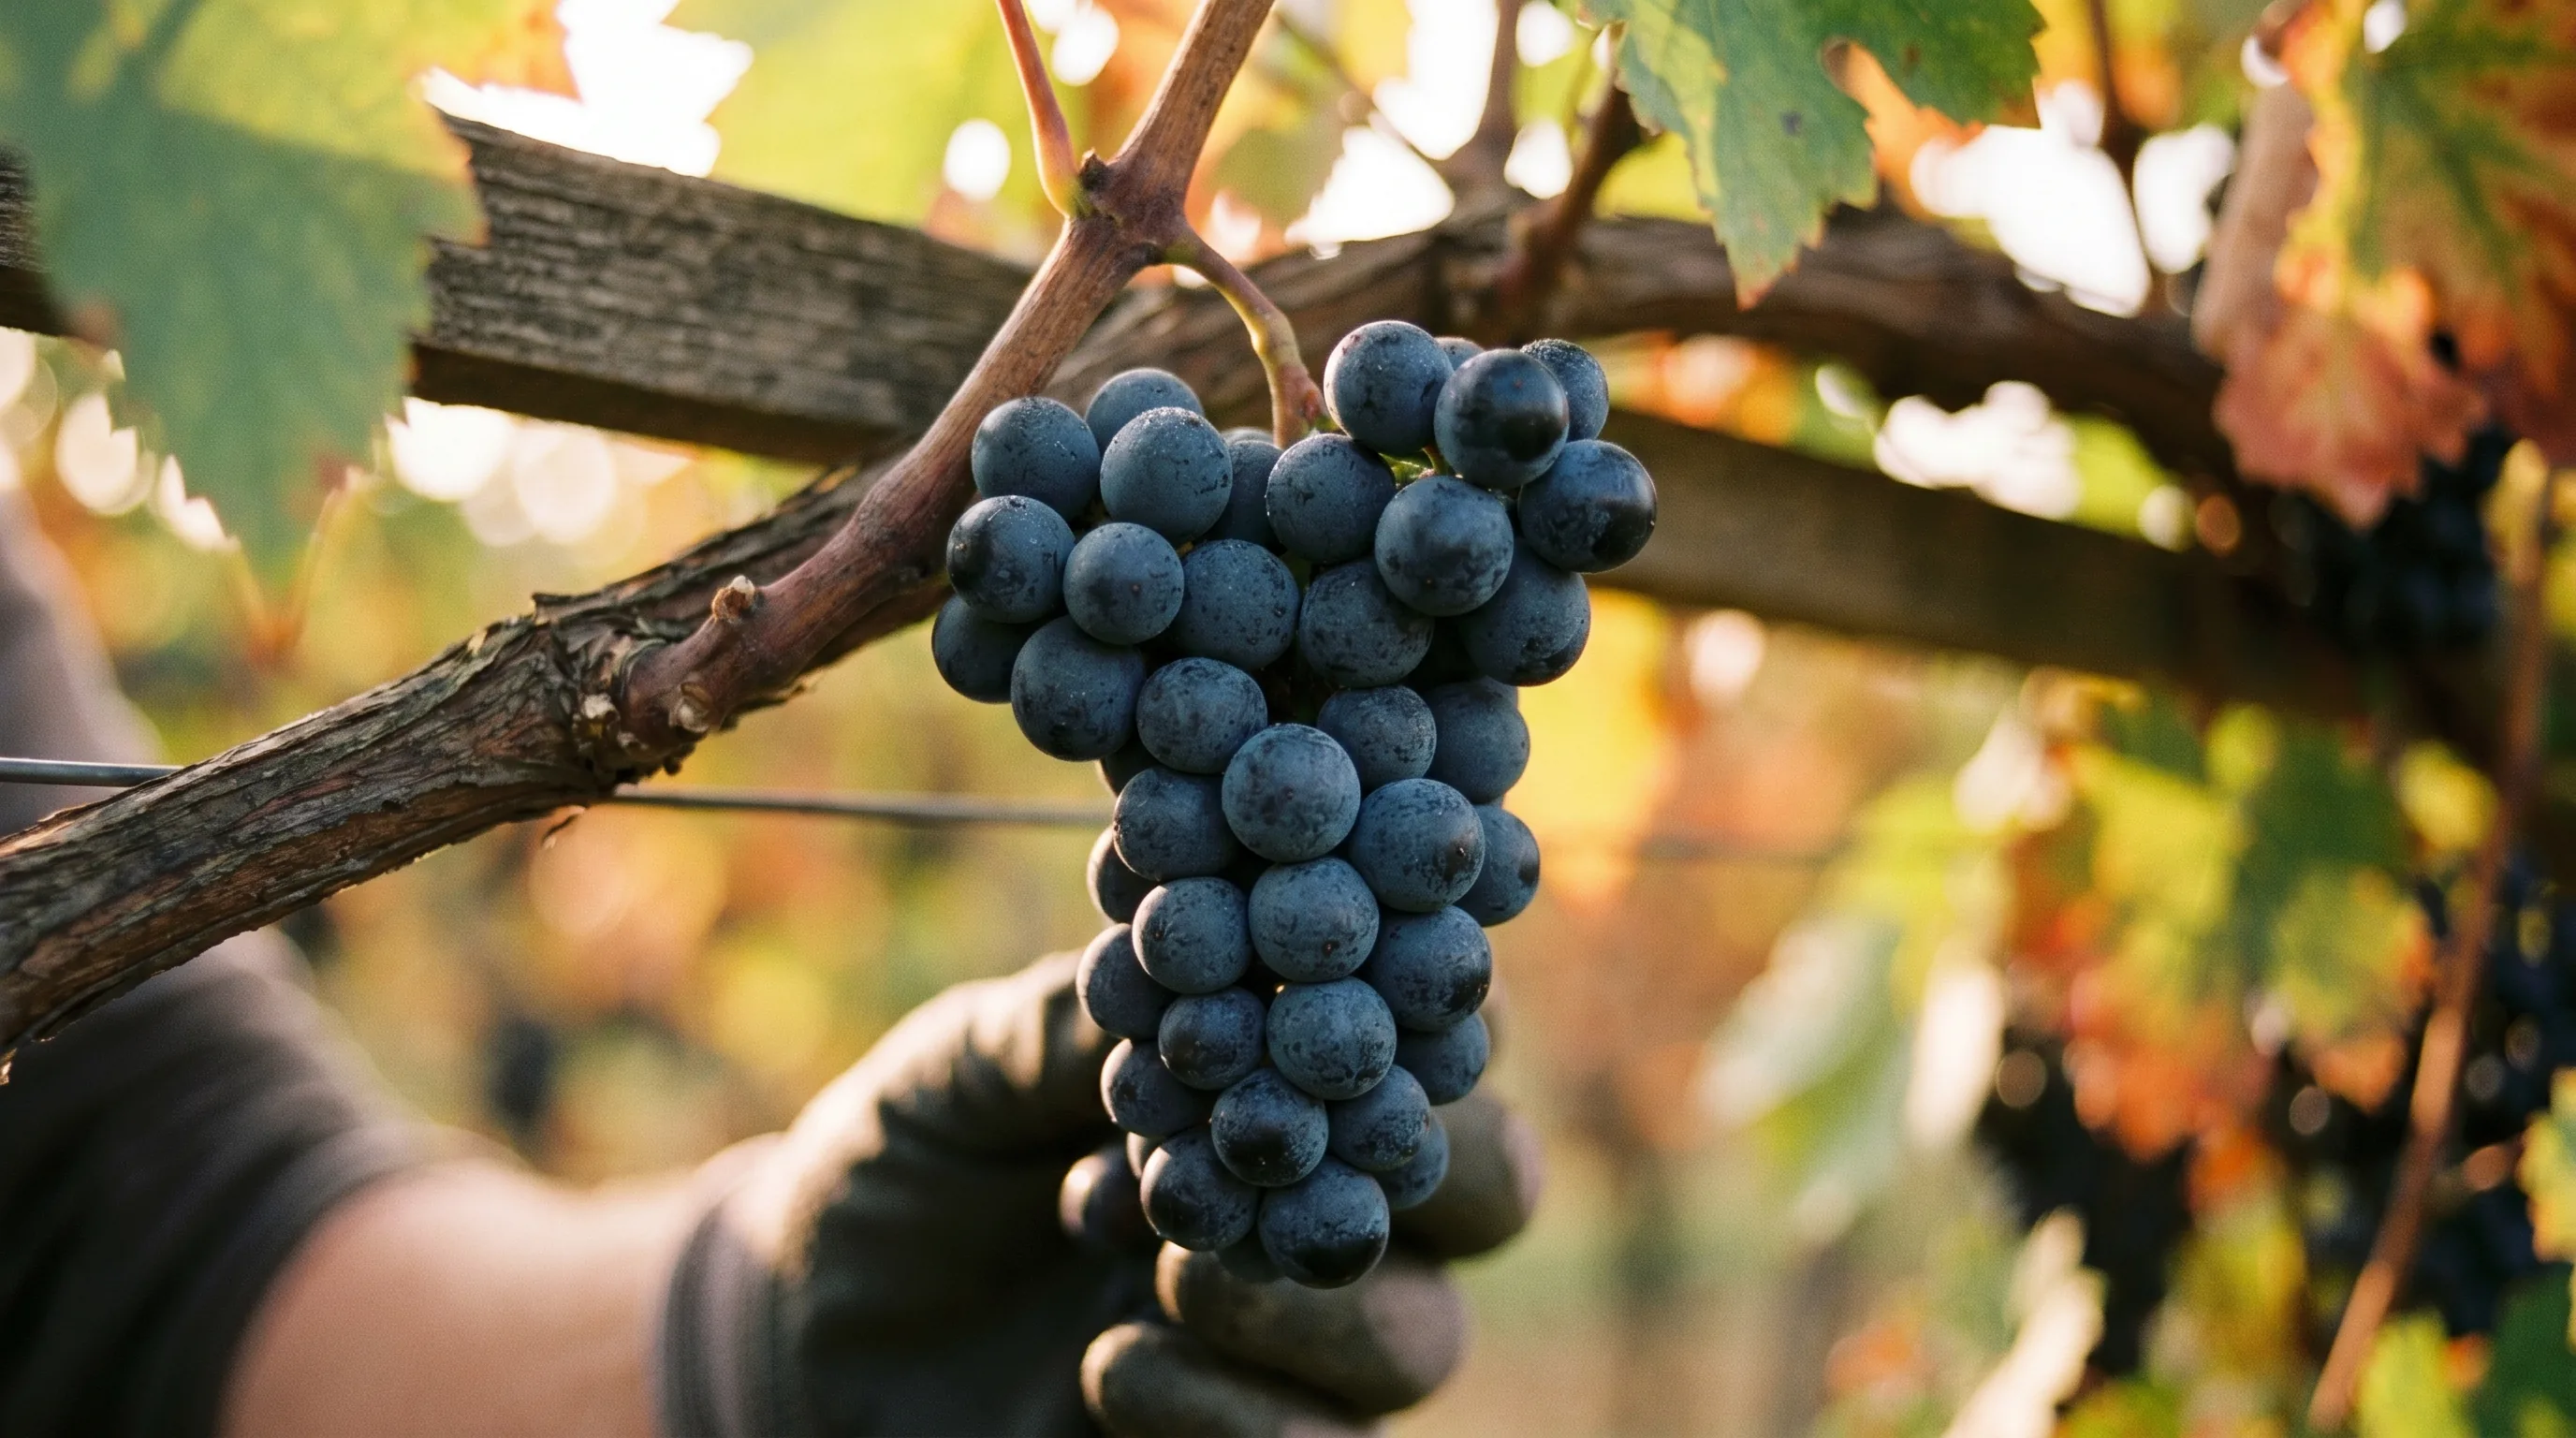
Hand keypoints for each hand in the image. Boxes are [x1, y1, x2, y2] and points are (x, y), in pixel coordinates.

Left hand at [659, 952, 1541, 1436]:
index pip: (1428, 1024)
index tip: (1355, 996)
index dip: (1424, 1004)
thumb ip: (1066, 1028)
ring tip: (1167, 1266)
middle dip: (1421, 1162)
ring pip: (1425, 1334)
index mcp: (1291, 1065)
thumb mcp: (963, 1068)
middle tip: (1281, 1151)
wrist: (818, 1326)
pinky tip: (1111, 1368)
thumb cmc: (916, 1160)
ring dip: (1310, 1298)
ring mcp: (1304, 1338)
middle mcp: (1330, 1197)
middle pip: (1493, 1185)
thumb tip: (1179, 980)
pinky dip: (1242, 1419)